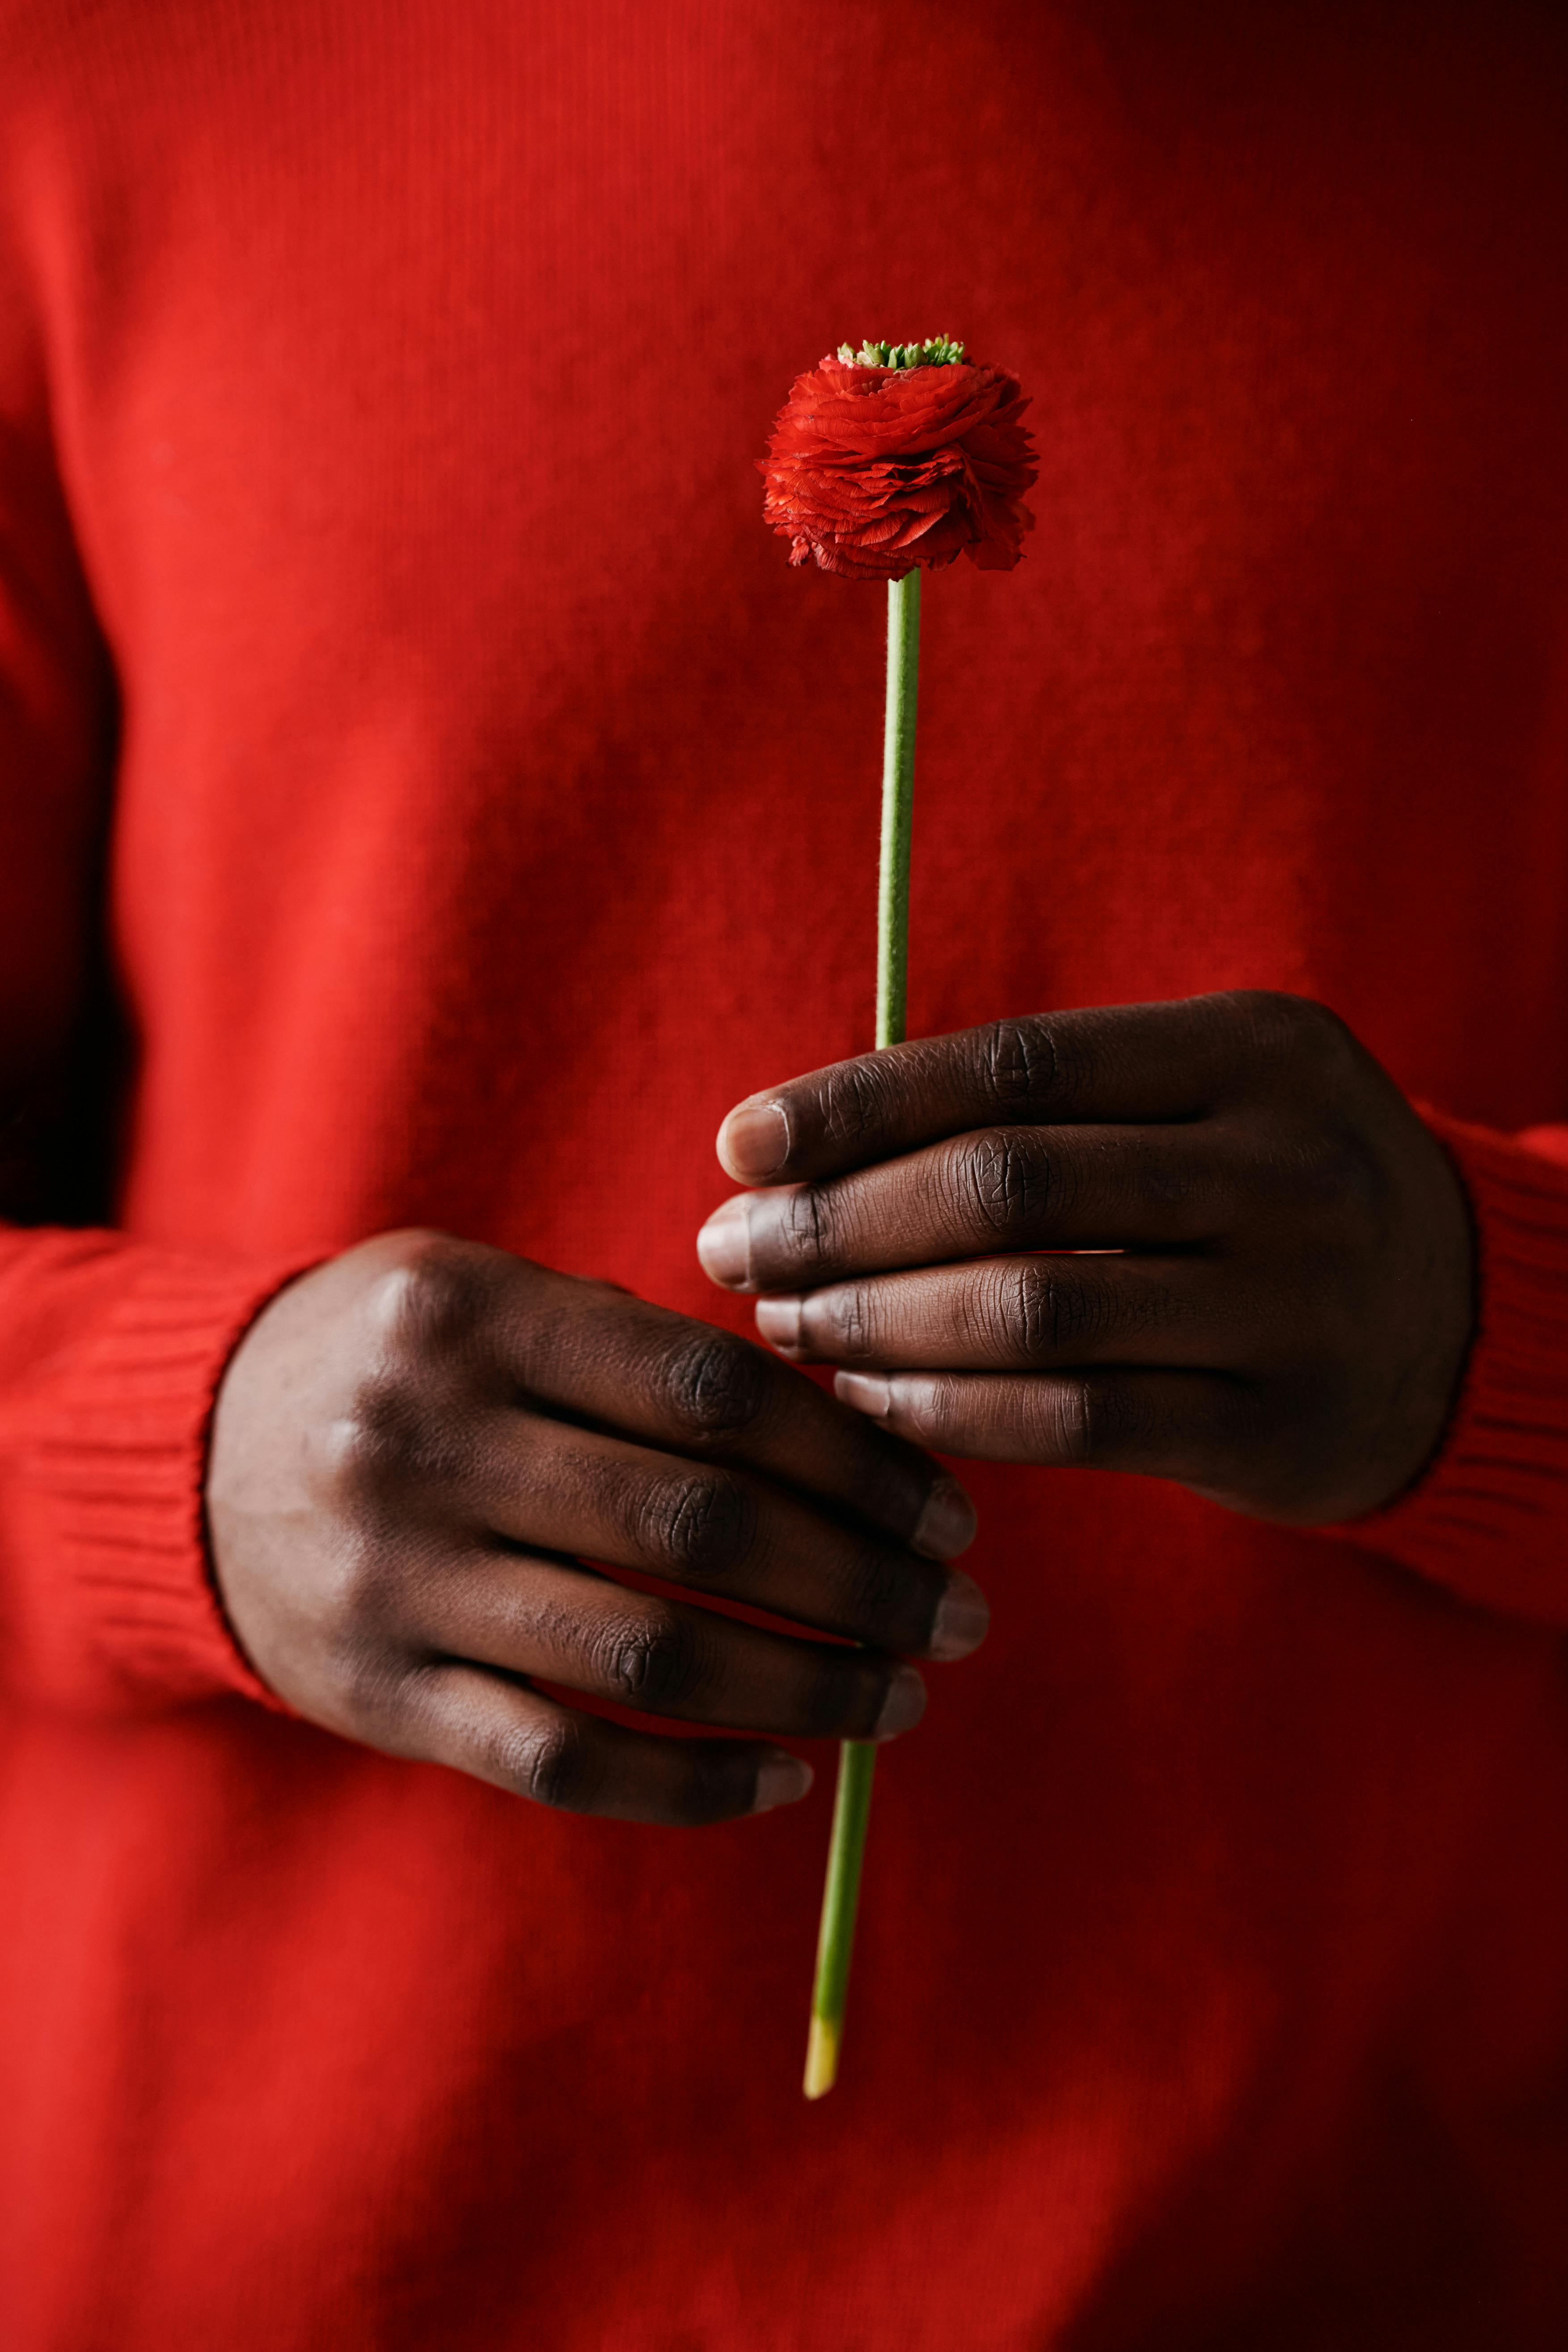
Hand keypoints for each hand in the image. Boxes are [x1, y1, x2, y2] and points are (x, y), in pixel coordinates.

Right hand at [207, 1233, 984, 1825]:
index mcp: (472, 1315)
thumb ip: (641, 1354)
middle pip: (699, 1528)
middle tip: (959, 1615)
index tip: (948, 1511)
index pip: (715, 1394)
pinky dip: (691, 1783)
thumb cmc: (398, 1364)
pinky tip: (786, 1776)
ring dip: (803, 1687)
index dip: (857, 1458)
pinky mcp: (378, 1696)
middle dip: (861, 1582)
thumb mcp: (491, 1298)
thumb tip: (853, 1445)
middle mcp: (423, 1443)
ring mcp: (394, 1580)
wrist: (190, 1452)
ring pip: (645, 1657)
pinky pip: (561, 1762)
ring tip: (900, 1697)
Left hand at [697, 992, 1474, 1526]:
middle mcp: (1286, 1166)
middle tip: (731, 1252)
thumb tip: (808, 1150)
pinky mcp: (1277, 1427)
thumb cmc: (1262, 1195)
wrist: (1461, 1324)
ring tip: (787, 1328)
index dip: (859, 1105)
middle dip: (840, 1223)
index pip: (1014, 1065)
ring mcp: (1293, 1303)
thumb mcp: (1200, 1100)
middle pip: (1008, 1187)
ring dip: (876, 1324)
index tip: (740, 1144)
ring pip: (1030, 1311)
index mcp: (1254, 1049)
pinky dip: (949, 1412)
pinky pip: (1072, 1421)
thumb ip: (1043, 1108)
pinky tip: (870, 1402)